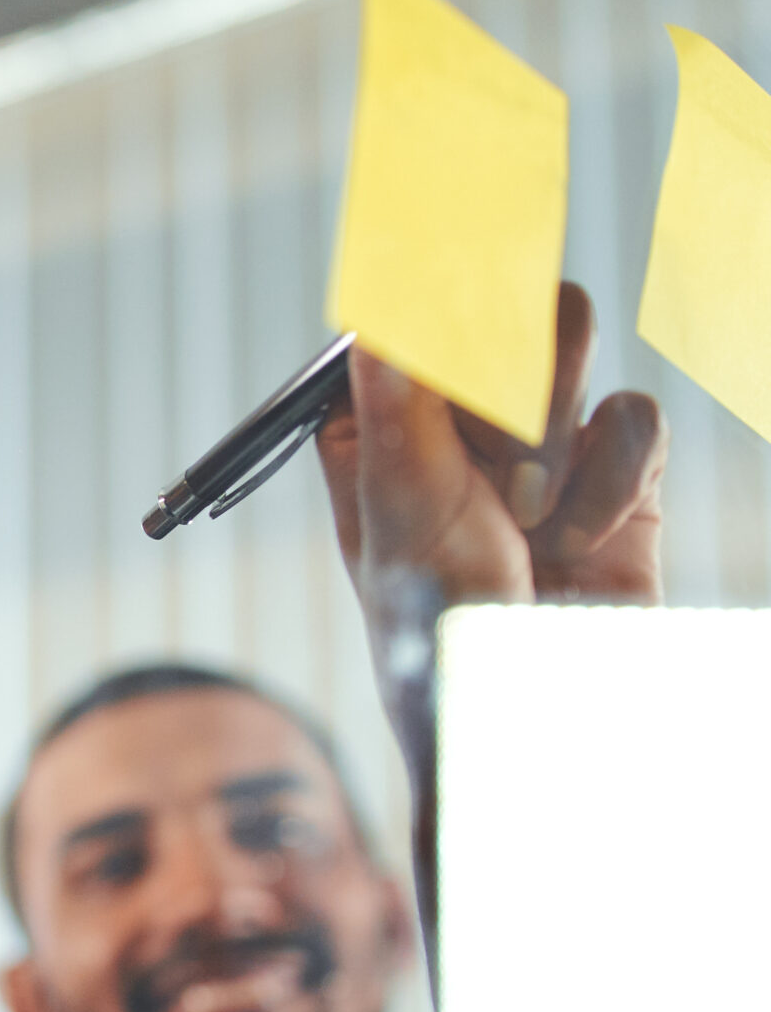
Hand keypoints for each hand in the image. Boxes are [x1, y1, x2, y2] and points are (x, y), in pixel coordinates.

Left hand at [314, 282, 666, 613]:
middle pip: (499, 306)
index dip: (430, 305)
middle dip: (501, 371)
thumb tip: (378, 331)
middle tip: (492, 446)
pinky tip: (572, 541)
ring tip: (525, 514)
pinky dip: (607, 481)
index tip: (448, 314)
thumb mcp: (401, 525)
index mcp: (380, 422)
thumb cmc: (439, 630)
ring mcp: (540, 435)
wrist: (532, 706)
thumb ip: (395, 422)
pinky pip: (633, 416)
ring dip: (550, 427)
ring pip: (569, 337)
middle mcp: (456, 419)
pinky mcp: (615, 467)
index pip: (405, 318)